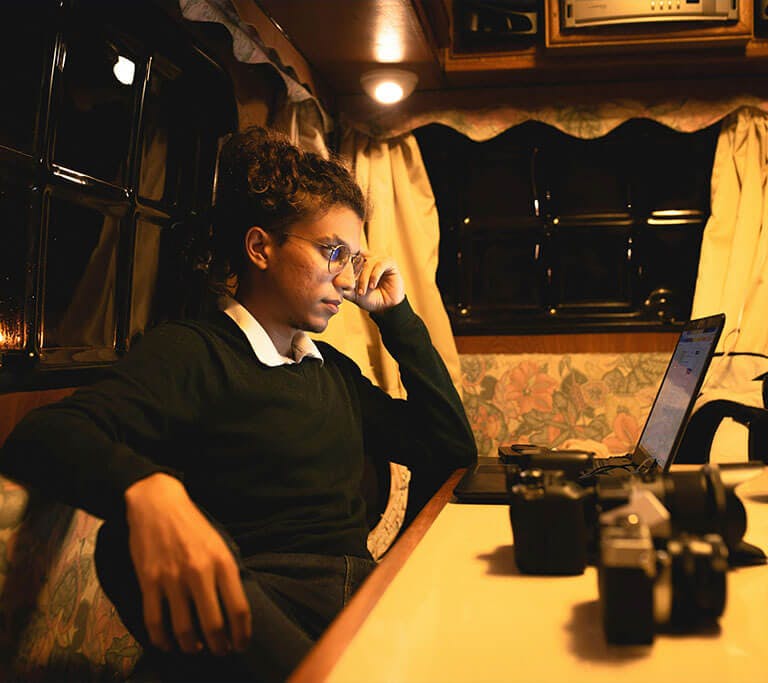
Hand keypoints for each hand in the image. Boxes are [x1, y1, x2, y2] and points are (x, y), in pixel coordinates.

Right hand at [124, 473, 250, 655]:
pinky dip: (162, 640)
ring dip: (191, 647)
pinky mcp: (149, 581)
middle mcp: (199, 572)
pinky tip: (168, 644)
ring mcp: (172, 578)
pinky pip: (154, 621)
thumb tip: (235, 609)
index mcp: (222, 562)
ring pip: (184, 629)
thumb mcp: (220, 544)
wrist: (158, 505)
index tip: (241, 645)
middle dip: (219, 646)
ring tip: (196, 649)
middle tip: (221, 652)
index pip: (239, 609)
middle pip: (214, 625)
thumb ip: (227, 574)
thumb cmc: (193, 526)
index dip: (242, 634)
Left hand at [344, 254, 404, 312]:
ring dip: (363, 279)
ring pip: (367, 263)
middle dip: (353, 274)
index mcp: (359, 263)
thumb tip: (334, 281)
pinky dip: (374, 276)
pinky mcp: (389, 262)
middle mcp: (368, 258)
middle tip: (350, 286)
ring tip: (362, 292)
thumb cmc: (370, 299)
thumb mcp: (354, 293)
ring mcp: (379, 259)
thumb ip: (344, 287)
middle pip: (357, 259)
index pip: (349, 257)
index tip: (340, 276)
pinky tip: (372, 286)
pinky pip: (379, 265)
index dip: (345, 264)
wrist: (386, 308)